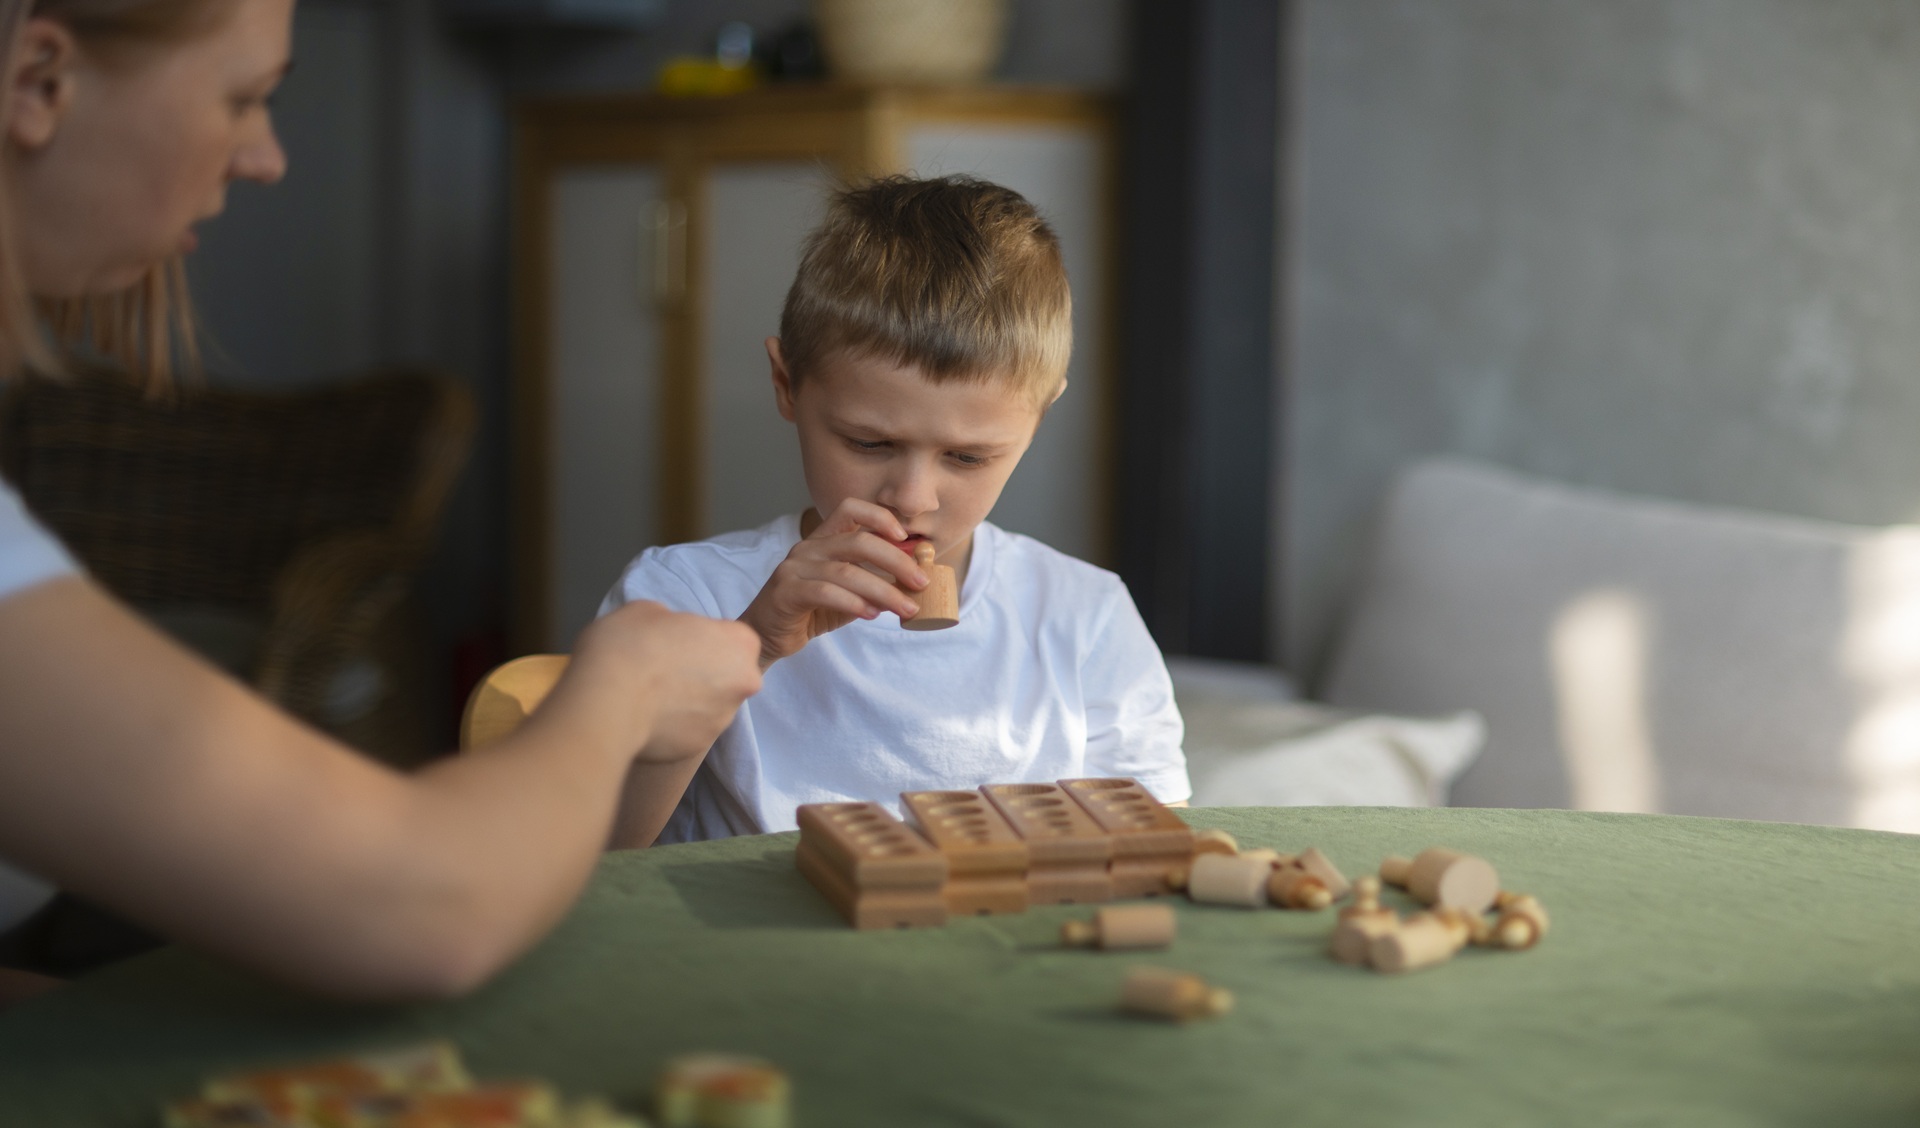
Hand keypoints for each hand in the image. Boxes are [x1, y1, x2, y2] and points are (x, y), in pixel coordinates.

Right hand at [571, 601, 762, 759]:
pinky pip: (686, 731)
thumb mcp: (648, 610)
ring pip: (708, 706)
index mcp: (740, 644)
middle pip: (726, 675)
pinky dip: (671, 726)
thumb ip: (672, 623)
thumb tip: (668, 636)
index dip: (704, 637)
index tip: (679, 641)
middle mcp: (743, 685)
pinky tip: (644, 717)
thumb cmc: (630, 644)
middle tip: (664, 668)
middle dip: (701, 673)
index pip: (734, 637)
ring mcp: (722, 721)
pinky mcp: (697, 747)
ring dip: (687, 701)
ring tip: (649, 696)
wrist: (607, 699)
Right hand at [738, 499, 927, 666]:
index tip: (905, 536)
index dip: (880, 516)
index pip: (850, 509)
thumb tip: (913, 581)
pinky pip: (824, 592)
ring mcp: (793, 568)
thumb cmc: (810, 611)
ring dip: (883, 591)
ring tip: (906, 607)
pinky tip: (871, 615)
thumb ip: (873, 582)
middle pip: (858, 541)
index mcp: (822, 540)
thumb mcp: (848, 592)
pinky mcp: (785, 592)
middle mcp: (807, 548)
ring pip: (846, 571)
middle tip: (921, 583)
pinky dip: (853, 602)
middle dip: (896, 561)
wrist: (768, 636)